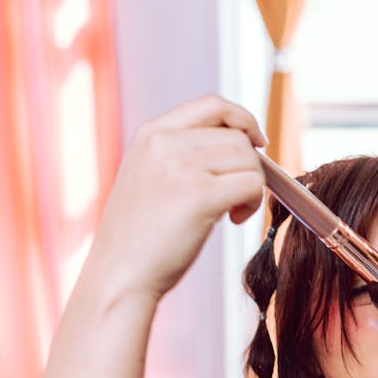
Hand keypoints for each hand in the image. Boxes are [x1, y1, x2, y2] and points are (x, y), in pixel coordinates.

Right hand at [85, 95, 265, 300]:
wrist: (120, 273)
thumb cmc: (142, 234)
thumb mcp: (151, 175)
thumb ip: (184, 153)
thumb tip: (243, 145)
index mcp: (151, 133)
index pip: (212, 104)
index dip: (243, 119)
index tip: (257, 142)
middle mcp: (164, 143)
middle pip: (238, 138)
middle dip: (250, 167)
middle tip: (236, 198)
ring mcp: (180, 167)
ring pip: (250, 161)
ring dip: (252, 188)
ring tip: (232, 212)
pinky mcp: (199, 195)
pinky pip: (252, 185)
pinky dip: (252, 204)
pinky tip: (234, 220)